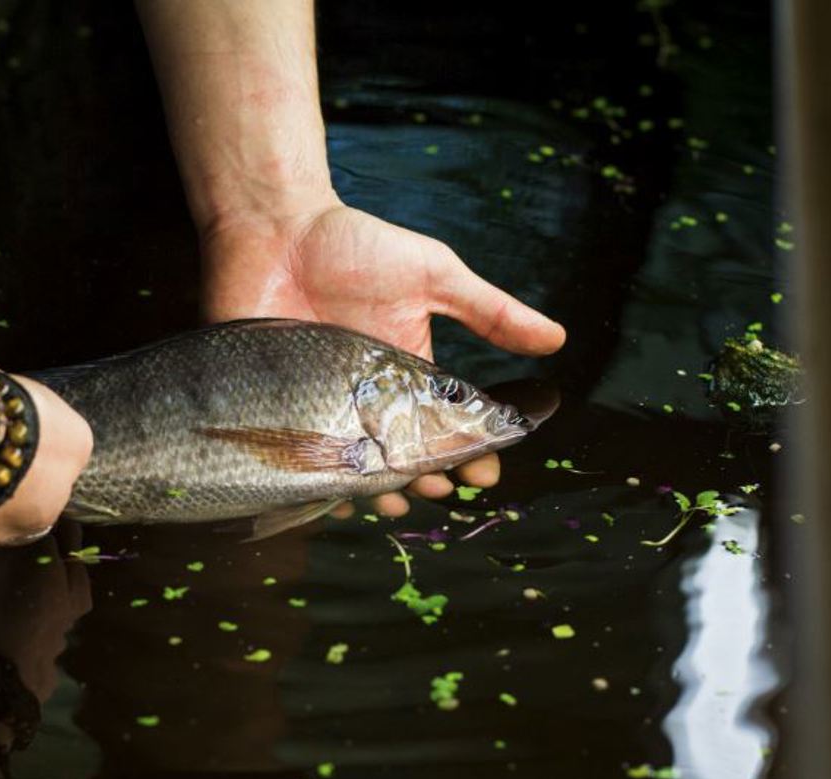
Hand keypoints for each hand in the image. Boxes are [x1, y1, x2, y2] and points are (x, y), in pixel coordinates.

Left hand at [201, 197, 565, 515]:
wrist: (272, 226)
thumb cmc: (352, 246)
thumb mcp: (432, 275)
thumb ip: (489, 310)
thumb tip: (557, 339)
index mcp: (406, 375)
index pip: (444, 429)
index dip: (468, 455)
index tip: (483, 473)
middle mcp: (364, 401)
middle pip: (400, 460)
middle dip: (422, 481)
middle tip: (433, 486)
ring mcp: (319, 408)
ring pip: (351, 470)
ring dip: (373, 492)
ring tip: (390, 499)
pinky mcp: (274, 410)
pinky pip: (295, 460)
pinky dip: (313, 484)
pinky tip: (331, 495)